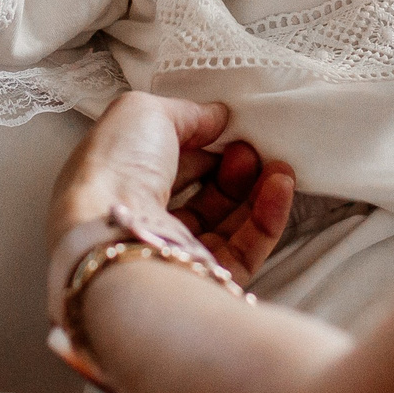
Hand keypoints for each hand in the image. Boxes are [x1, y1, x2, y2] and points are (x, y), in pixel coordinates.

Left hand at [49, 93, 296, 288]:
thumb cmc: (117, 167)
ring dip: (256, 192)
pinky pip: (242, 251)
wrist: (112, 235)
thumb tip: (217, 116)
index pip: (166, 164)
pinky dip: (267, 219)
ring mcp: (170, 255)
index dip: (200, 144)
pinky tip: (281, 187)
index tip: (227, 128)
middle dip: (231, 169)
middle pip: (199, 196)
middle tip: (252, 149)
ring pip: (225, 226)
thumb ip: (185, 112)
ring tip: (278, 166)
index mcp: (119, 182)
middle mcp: (142, 223)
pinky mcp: (198, 280)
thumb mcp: (144, 112)